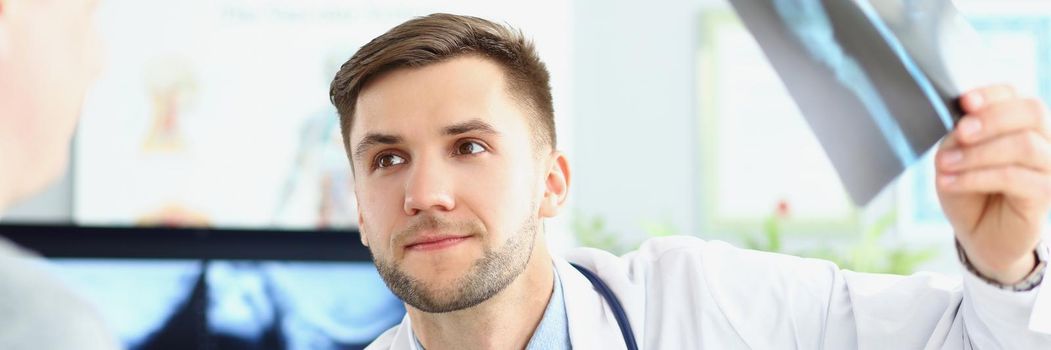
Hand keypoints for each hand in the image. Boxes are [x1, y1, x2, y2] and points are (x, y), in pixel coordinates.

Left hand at [936, 84, 1048, 283]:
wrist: (980, 234)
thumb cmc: (969, 190)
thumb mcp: (955, 157)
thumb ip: (961, 136)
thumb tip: (964, 122)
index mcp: (1020, 122)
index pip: (1014, 95)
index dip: (990, 95)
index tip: (964, 102)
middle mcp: (1044, 138)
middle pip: (1032, 111)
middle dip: (990, 119)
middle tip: (960, 134)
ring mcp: (1050, 165)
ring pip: (1024, 144)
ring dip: (978, 153)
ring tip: (945, 165)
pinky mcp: (1047, 192)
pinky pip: (1014, 176)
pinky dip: (976, 177)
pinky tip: (950, 181)